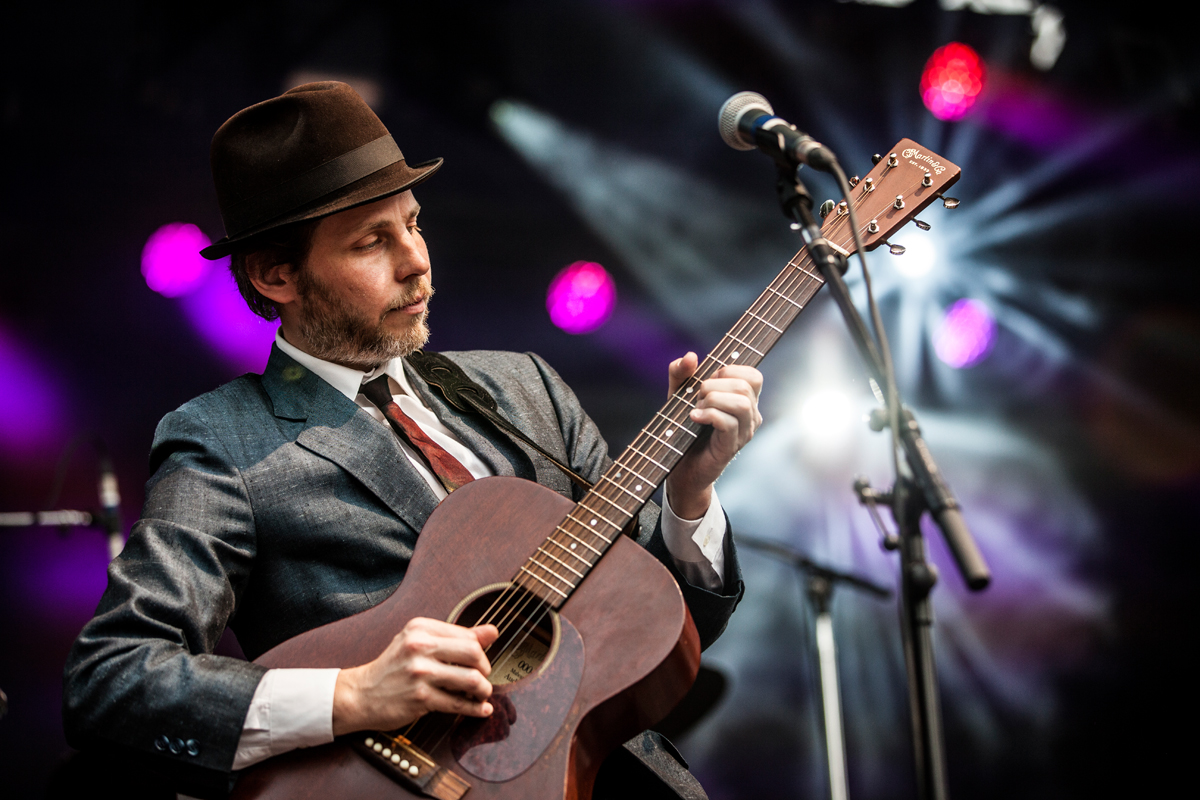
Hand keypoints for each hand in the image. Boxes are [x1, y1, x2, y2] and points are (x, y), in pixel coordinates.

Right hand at [332, 617, 498, 734]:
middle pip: (473, 653)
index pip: (467, 635)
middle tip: (483, 678)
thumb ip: (456, 637)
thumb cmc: (394, 667)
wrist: (361, 694)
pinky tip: (481, 710)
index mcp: (420, 628)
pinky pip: (458, 704)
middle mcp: (419, 646)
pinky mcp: (420, 698)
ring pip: (470, 679)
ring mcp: (420, 673)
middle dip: (485, 669)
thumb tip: (493, 631)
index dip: (480, 651)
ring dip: (483, 690)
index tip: (479, 662)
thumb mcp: (419, 642)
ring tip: (482, 694)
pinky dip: (475, 709)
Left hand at [664, 352, 762, 519]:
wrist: (679, 468)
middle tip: (697, 396)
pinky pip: (728, 423)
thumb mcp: (677, 394)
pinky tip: (694, 417)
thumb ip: (681, 373)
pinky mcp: (731, 447)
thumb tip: (691, 356)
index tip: (708, 380)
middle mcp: (750, 416)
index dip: (730, 370)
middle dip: (715, 384)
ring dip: (713, 400)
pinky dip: (708, 414)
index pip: (754, 376)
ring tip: (697, 408)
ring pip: (741, 403)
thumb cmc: (683, 430)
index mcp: (744, 401)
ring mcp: (743, 433)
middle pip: (746, 386)